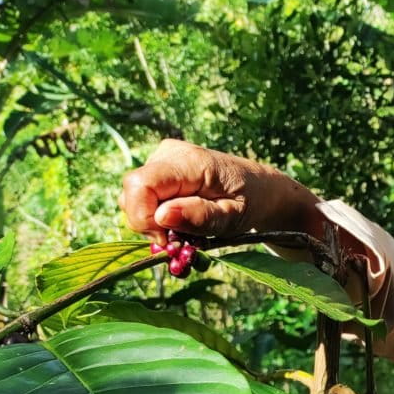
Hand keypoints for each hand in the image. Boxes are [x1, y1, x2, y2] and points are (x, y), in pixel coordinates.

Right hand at [119, 139, 320, 243]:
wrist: (262, 189)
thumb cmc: (252, 202)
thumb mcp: (234, 216)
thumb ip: (200, 216)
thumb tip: (161, 216)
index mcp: (191, 161)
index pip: (140, 184)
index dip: (143, 217)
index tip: (167, 240)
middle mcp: (170, 153)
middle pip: (131, 193)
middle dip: (149, 224)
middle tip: (180, 240)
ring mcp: (163, 158)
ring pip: (133, 197)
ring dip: (154, 222)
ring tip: (187, 229)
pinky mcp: (161, 169)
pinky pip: (142, 197)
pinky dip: (157, 216)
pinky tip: (181, 220)